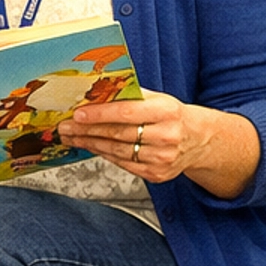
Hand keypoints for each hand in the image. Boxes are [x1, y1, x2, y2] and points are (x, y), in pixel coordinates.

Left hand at [61, 90, 260, 197]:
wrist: (199, 139)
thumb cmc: (172, 114)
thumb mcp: (157, 99)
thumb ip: (130, 95)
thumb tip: (95, 91)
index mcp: (166, 111)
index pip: (126, 113)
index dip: (99, 114)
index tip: (78, 114)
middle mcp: (166, 135)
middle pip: (118, 134)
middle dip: (87, 131)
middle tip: (66, 127)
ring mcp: (162, 158)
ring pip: (117, 151)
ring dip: (90, 144)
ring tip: (72, 137)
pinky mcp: (157, 174)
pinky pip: (124, 164)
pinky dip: (104, 155)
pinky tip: (91, 147)